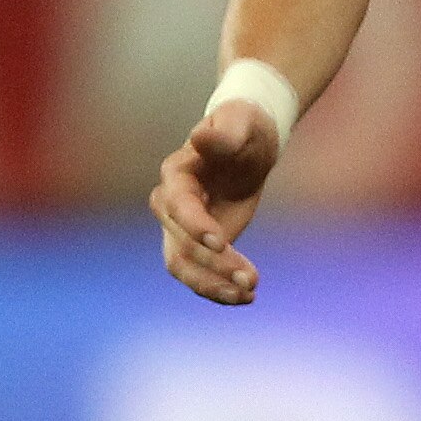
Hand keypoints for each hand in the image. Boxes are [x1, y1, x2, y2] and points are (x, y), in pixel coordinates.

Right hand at [150, 100, 280, 303]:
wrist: (247, 146)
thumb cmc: (243, 128)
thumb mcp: (239, 123)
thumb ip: (222, 134)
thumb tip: (198, 137)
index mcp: (176, 173)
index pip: (177, 205)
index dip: (195, 224)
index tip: (222, 242)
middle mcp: (170, 204)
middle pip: (181, 243)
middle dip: (214, 264)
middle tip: (251, 278)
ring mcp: (180, 228)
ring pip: (183, 266)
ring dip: (213, 285)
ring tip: (248, 294)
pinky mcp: (196, 245)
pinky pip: (198, 274)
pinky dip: (218, 289)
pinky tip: (246, 297)